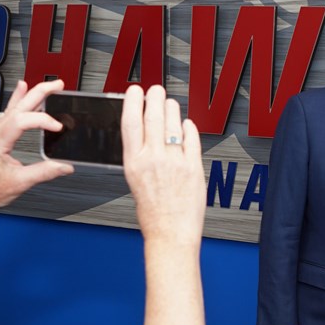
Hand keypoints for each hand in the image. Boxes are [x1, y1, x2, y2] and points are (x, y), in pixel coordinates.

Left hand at [0, 79, 73, 213]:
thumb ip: (44, 173)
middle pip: (19, 105)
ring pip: (15, 106)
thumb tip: (64, 166)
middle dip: (40, 92)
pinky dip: (20, 100)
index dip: (42, 120)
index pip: (21, 121)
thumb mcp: (20, 183)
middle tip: (58, 86)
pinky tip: (24, 89)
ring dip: (33, 94)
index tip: (58, 127)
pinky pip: (11, 112)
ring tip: (50, 86)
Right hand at [120, 84, 204, 247]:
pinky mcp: (194, 167)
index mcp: (134, 163)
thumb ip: (140, 157)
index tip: (135, 91)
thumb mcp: (134, 181)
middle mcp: (153, 159)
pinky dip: (189, 128)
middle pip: (153, 116)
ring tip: (171, 105)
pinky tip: (186, 125)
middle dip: (155, 98)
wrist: (170, 234)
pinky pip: (191, 138)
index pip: (130, 122)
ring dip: (172, 109)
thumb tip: (145, 134)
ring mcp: (175, 161)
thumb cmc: (153, 213)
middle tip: (157, 91)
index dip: (132, 101)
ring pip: (173, 123)